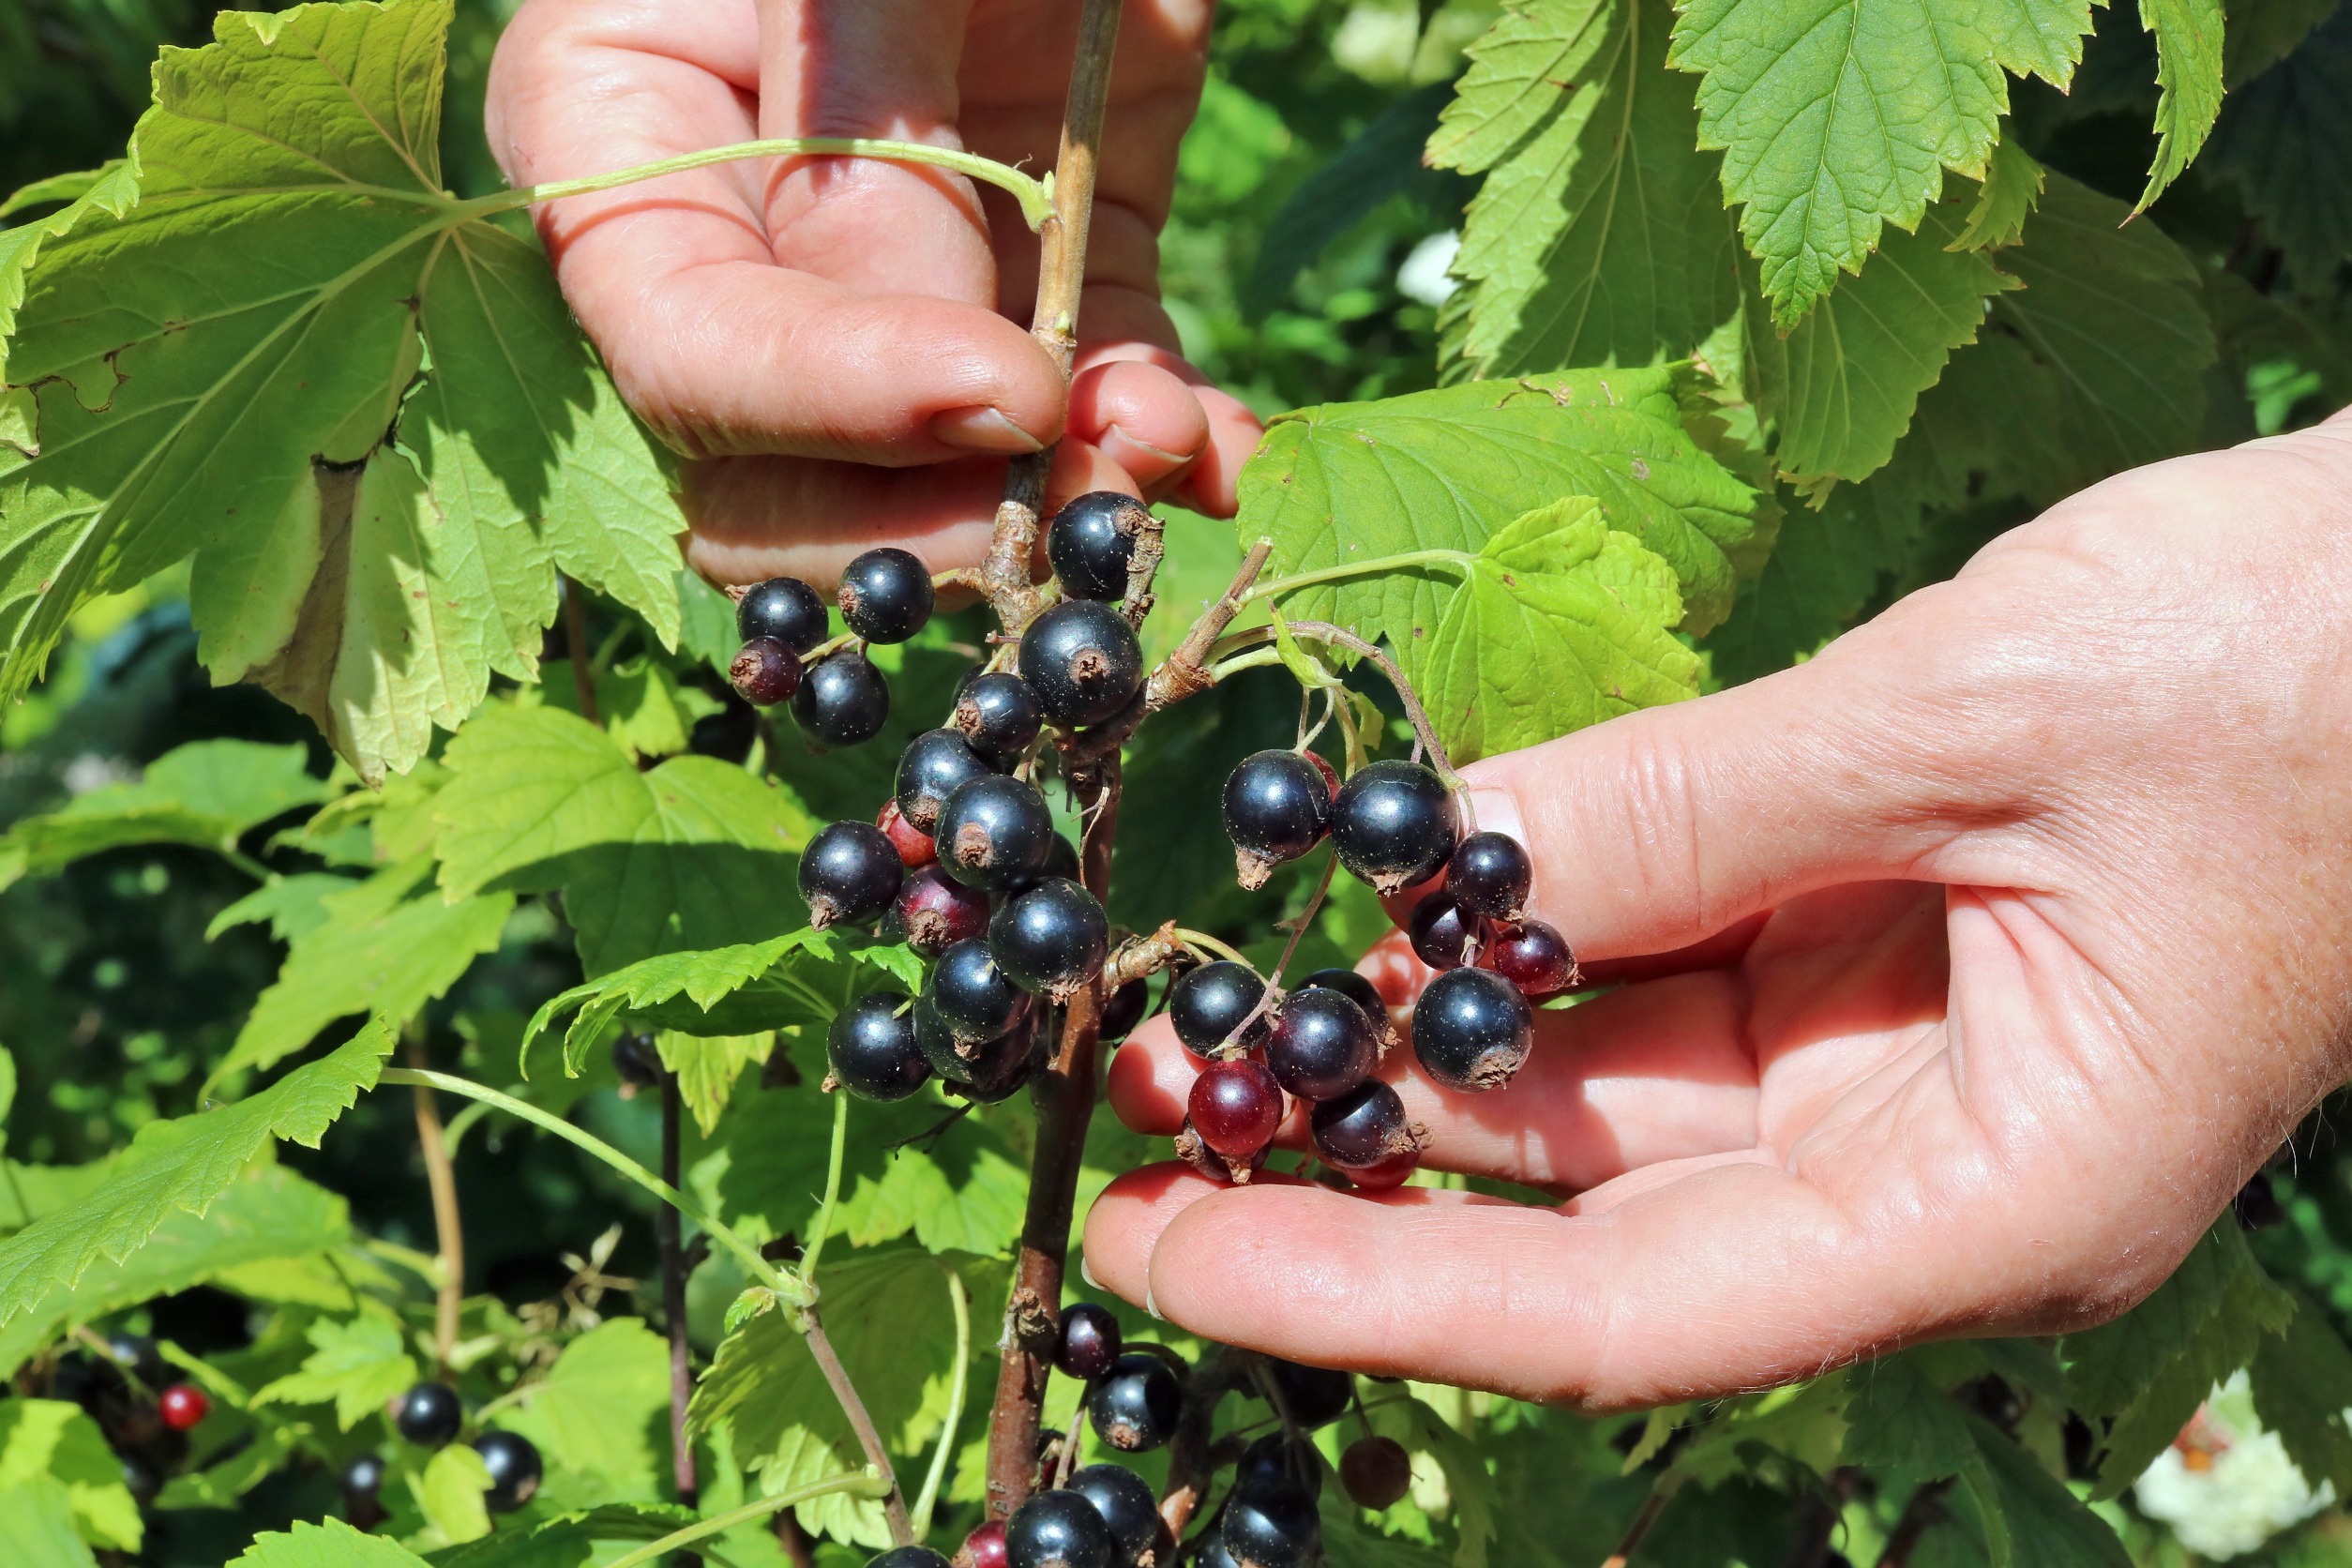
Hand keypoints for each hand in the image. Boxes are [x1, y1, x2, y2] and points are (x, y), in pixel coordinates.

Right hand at [485, 0, 1260, 586]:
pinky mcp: (1064, 259)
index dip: (834, 408)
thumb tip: (947, 374)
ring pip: (953, 465)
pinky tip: (1226, 453)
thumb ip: (869, 112)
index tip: (1000, 401)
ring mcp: (915, 263)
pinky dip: (1165, 433)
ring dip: (1066, 494)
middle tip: (1078, 505)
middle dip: (937, 510)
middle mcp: (748, 234)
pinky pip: (1101, 387)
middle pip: (790, 468)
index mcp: (623, 134)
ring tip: (1166, 459)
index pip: (690, 349)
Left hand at [1084, 413, 2351, 1407]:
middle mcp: (1920, 1166)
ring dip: (1408, 1040)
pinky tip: (1378, 896)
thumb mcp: (1975, 719)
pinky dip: (1512, 933)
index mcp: (1991, 1199)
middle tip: (1136, 1091)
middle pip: (1579, 1212)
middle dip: (1350, 1152)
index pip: (1616, 1309)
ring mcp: (1891, 1060)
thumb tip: (1440, 860)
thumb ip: (1694, 804)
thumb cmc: (2315, 662)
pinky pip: (1651, 969)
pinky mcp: (1869, 947)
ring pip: (1597, 1089)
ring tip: (1209, 1004)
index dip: (1369, 1290)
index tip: (1164, 1252)